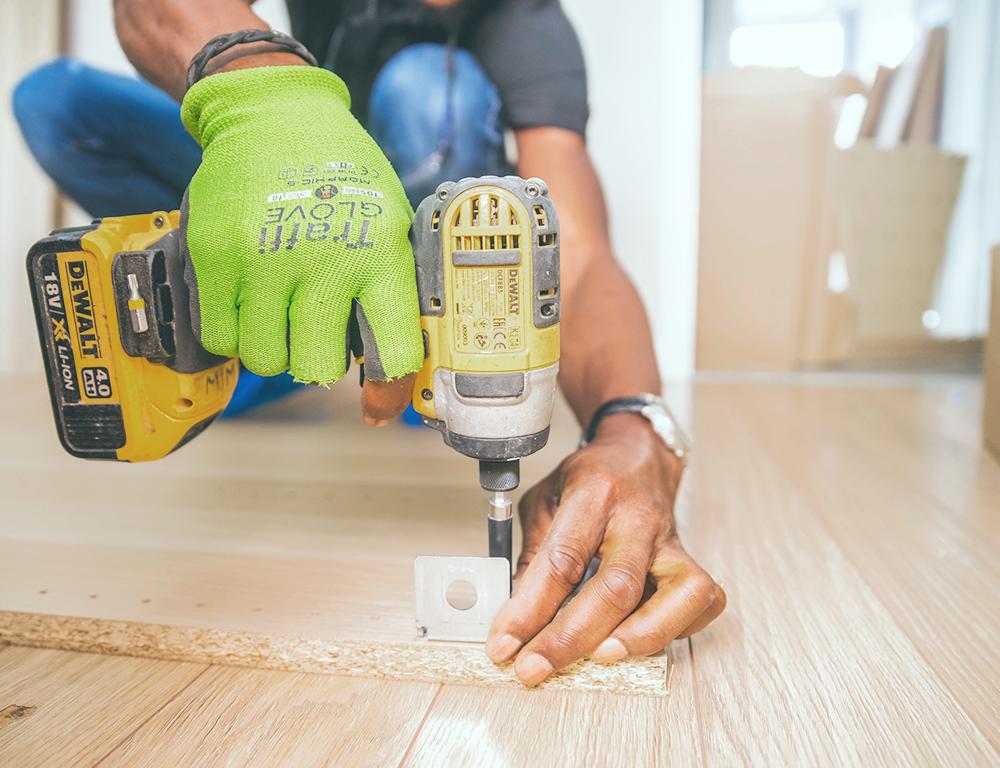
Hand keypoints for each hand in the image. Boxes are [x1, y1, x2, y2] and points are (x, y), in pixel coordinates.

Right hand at [180, 66, 421, 421]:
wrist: (274, 114)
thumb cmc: (342, 177)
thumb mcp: (389, 223)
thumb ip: (392, 292)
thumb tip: (393, 376)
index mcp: (380, 254)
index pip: (393, 352)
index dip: (389, 387)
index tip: (380, 397)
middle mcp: (324, 261)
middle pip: (318, 369)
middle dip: (318, 361)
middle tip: (315, 334)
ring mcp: (263, 260)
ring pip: (266, 360)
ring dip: (274, 347)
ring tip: (280, 311)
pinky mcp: (214, 257)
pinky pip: (220, 337)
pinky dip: (234, 332)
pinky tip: (248, 302)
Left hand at [485, 413, 725, 684]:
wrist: (637, 454)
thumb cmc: (588, 480)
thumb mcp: (544, 501)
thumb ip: (533, 556)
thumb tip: (517, 618)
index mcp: (594, 493)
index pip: (562, 559)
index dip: (529, 609)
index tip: (504, 644)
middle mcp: (638, 517)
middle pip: (616, 585)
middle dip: (571, 637)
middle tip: (535, 667)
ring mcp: (671, 540)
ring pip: (677, 595)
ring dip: (639, 637)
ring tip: (599, 658)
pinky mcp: (690, 559)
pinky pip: (701, 601)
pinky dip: (676, 628)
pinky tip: (641, 639)